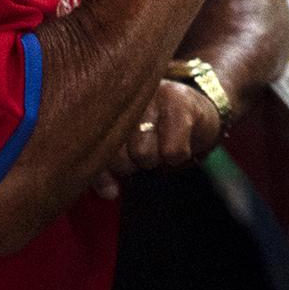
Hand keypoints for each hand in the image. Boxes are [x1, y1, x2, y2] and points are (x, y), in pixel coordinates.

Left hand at [103, 77, 222, 178]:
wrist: (197, 111)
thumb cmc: (151, 134)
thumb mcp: (123, 152)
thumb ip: (106, 172)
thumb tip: (110, 194)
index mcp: (102, 105)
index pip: (91, 148)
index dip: (101, 174)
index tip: (111, 188)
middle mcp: (123, 95)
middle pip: (117, 155)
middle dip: (130, 165)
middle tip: (141, 154)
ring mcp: (151, 95)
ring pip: (144, 153)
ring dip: (154, 160)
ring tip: (159, 146)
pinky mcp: (180, 102)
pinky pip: (173, 151)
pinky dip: (177, 158)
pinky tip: (180, 142)